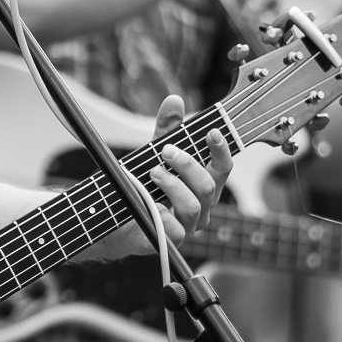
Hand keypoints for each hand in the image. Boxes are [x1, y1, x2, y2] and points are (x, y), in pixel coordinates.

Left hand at [82, 95, 234, 260]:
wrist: (117, 218)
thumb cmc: (143, 185)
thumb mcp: (154, 152)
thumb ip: (166, 129)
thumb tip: (174, 100)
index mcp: (205, 184)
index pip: (223, 167)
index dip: (221, 149)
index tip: (212, 131)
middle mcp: (203, 206)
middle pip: (208, 185)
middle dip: (187, 165)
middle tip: (165, 151)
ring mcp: (190, 225)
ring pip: (193, 205)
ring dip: (172, 185)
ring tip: (152, 173)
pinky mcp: (173, 241)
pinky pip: (176, 229)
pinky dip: (163, 213)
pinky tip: (150, 203)